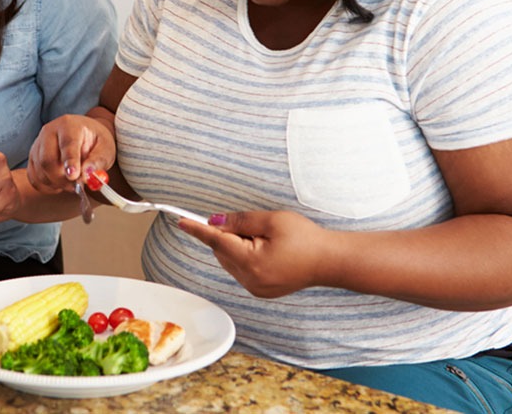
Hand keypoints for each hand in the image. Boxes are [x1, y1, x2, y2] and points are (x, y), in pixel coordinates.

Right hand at [26, 113, 115, 193]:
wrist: (85, 136)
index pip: (67, 143)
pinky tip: (60, 183)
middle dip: (62, 179)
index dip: (70, 161)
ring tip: (72, 182)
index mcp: (69, 125)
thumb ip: (98, 161)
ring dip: (57, 184)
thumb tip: (87, 174)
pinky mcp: (33, 157)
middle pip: (48, 160)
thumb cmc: (96, 142)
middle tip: (77, 186)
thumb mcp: (106, 148)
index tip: (74, 176)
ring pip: (40, 171)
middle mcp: (49, 131)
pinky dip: (47, 186)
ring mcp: (38, 144)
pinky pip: (34, 178)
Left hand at [179, 210, 330, 297]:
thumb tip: (215, 222)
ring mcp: (255, 288)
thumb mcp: (272, 221)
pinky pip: (241, 269)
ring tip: (265, 238)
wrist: (329, 261)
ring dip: (236, 246)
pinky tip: (265, 250)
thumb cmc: (306, 238)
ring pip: (230, 260)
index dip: (198, 229)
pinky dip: (244, 256)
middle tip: (252, 225)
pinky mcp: (261, 290)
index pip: (216, 241)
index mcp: (252, 262)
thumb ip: (240, 220)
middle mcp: (250, 280)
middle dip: (228, 234)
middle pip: (222, 251)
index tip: (181, 221)